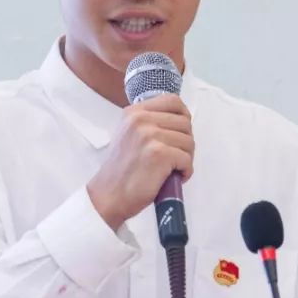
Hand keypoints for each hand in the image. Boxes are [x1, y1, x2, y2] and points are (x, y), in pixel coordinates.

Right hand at [86, 93, 193, 230]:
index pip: (172, 101)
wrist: (109, 195)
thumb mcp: (128, 135)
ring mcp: (150, 135)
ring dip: (186, 158)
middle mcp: (140, 119)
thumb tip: (178, 121)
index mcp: (133, 112)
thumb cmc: (121, 170)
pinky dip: (185, 171)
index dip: (183, 116)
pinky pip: (187, 159)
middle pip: (184, 123)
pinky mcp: (159, 154)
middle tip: (176, 158)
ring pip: (188, 142)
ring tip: (173, 169)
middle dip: (186, 142)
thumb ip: (148, 123)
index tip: (181, 132)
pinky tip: (174, 177)